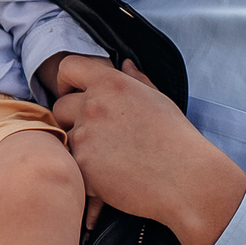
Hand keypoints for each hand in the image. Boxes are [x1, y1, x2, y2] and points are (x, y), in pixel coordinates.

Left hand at [50, 56, 245, 244]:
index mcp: (112, 84)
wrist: (186, 180)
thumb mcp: (159, 100)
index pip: (68, 67)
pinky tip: (112, 178)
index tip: (72, 92)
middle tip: (96, 135)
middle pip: (59, 107)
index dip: (67, 80)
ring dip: (80, 148)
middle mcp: (94, 106)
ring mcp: (86, 136)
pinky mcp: (83, 166)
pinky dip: (86, 174)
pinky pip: (73, 166)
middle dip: (71, 119)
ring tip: (110, 159)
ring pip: (66, 139)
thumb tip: (125, 64)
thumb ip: (136, 80)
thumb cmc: (178, 140)